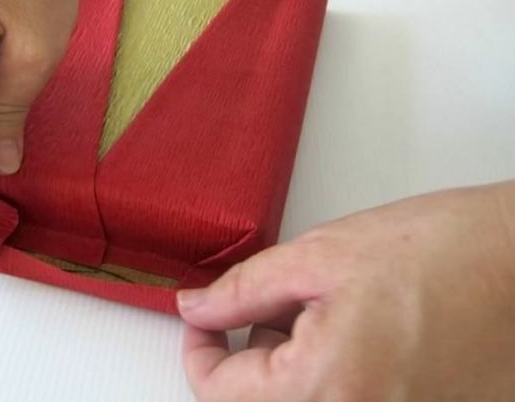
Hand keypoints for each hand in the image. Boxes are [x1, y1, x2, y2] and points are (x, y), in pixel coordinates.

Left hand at [179, 181, 514, 400]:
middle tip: (276, 301)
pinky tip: (355, 330)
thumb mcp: (320, 255)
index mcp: (327, 388)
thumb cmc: (442, 250)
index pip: (219, 395)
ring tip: (326, 307)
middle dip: (251, 355)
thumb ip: (244, 289)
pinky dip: (331, 376)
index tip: (204, 315)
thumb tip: (196, 308)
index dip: (199, 350)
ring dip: (291, 366)